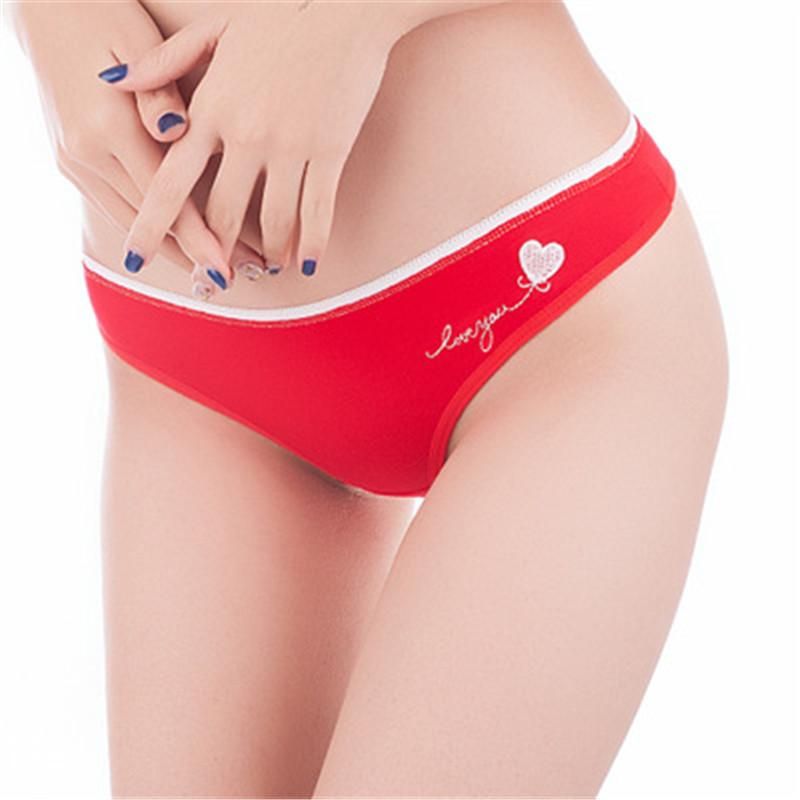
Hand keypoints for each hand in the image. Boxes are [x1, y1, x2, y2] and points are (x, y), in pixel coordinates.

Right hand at [10, 0, 263, 280]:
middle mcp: (86, 151)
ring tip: (208, 274)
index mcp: (108, 124)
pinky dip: (144, 230)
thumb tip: (177, 133)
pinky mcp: (69, 160)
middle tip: (233, 281)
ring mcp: (73, 159)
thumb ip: (160, 94)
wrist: (43, 5)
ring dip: (169, 252)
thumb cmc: (105, 15)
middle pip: (149, 221)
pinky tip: (170, 247)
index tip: (228, 271)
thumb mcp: (139, 42)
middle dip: (193, 255)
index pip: (166, 198)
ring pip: (129, 221)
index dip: (200, 239)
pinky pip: (114, 206)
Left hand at [103, 2, 404, 283]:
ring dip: (268, 252)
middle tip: (216, 274)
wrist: (346, 4)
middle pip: (220, 212)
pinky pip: (317, 211)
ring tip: (267, 267)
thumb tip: (111, 84)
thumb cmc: (278, 15)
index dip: (152, 224)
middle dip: (215, 250)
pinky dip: (312, 243)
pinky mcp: (329, 149)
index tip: (135, 260)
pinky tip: (307, 264)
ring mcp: (290, 144)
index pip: (169, 179)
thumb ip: (162, 64)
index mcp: (211, 108)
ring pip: (272, 220)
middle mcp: (245, 133)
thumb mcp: (212, 30)